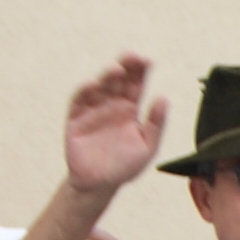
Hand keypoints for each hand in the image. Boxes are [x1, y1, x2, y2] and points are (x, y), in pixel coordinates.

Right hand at [62, 55, 167, 196]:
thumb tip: (164, 97)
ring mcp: (92, 111)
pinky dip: (84, 92)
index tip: (148, 60)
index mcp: (129, 109)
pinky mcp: (75, 120)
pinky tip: (93, 84)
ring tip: (117, 69)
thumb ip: (156, 123)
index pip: (135, 85)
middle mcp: (111, 106)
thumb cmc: (126, 165)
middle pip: (118, 82)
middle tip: (133, 56)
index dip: (140, 72)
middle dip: (125, 68)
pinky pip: (79, 103)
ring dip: (107, 78)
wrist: (101, 184)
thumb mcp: (147, 145)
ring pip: (99, 89)